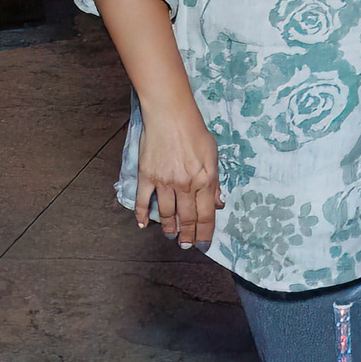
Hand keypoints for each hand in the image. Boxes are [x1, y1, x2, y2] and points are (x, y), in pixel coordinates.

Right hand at [134, 104, 223, 246]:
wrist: (170, 115)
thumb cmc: (194, 131)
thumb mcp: (213, 155)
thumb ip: (214, 181)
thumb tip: (218, 202)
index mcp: (204, 180)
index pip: (206, 214)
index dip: (205, 232)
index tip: (203, 244)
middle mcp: (185, 185)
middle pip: (187, 218)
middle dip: (188, 236)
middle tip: (186, 246)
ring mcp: (164, 182)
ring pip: (166, 213)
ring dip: (169, 228)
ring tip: (172, 235)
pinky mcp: (147, 176)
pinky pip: (143, 200)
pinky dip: (142, 214)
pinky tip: (143, 224)